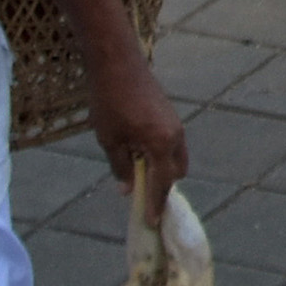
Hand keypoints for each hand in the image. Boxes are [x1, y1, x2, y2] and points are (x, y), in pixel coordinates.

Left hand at [89, 62, 192, 200]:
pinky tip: (139, 154)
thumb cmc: (110, 101)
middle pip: (176, 173)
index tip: (151, 222)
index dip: (155, 204)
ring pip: (175, 158)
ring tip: (139, 176)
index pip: (161, 183)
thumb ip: (120, 167)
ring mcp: (176, 124)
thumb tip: (127, 189)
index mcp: (162, 144)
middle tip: (144, 199)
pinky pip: (171, 144)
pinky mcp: (170, 116)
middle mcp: (175, 136)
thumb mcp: (110, 140)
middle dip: (162, 188)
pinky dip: (160, 155)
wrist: (117, 63)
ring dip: (161, 170)